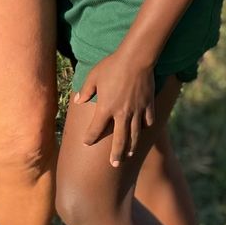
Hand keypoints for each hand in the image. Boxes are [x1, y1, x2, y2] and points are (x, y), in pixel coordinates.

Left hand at [73, 50, 155, 167]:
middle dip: (116, 154)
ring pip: (135, 134)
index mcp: (106, 108)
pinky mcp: (148, 105)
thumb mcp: (93, 76)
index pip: (96, 129)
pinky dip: (146, 127)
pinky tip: (143, 130)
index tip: (86, 142)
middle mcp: (122, 114)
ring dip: (131, 146)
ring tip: (128, 154)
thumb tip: (77, 101)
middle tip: (114, 165)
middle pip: (119, 140)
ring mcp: (137, 111)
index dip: (90, 137)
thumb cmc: (112, 66)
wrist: (136, 59)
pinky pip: (148, 120)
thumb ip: (85, 90)